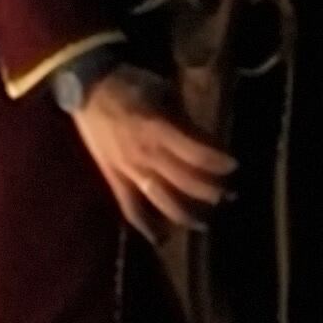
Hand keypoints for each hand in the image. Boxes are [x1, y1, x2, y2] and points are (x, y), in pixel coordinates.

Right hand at [69, 72, 238, 240]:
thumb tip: (209, 142)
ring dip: (185, 214)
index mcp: (158, 130)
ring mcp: (127, 170)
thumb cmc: (130, 83)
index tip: (235, 166)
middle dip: (210, 191)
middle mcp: (145, 155)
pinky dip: (145, 224)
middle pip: (184, 181)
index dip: (218, 162)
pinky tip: (160, 238)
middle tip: (230, 196)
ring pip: (161, 200)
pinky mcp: (113, 178)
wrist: (87, 87)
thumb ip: (185, 121)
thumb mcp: (164, 92)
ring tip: (204, 222)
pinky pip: (129, 206)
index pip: (197, 154)